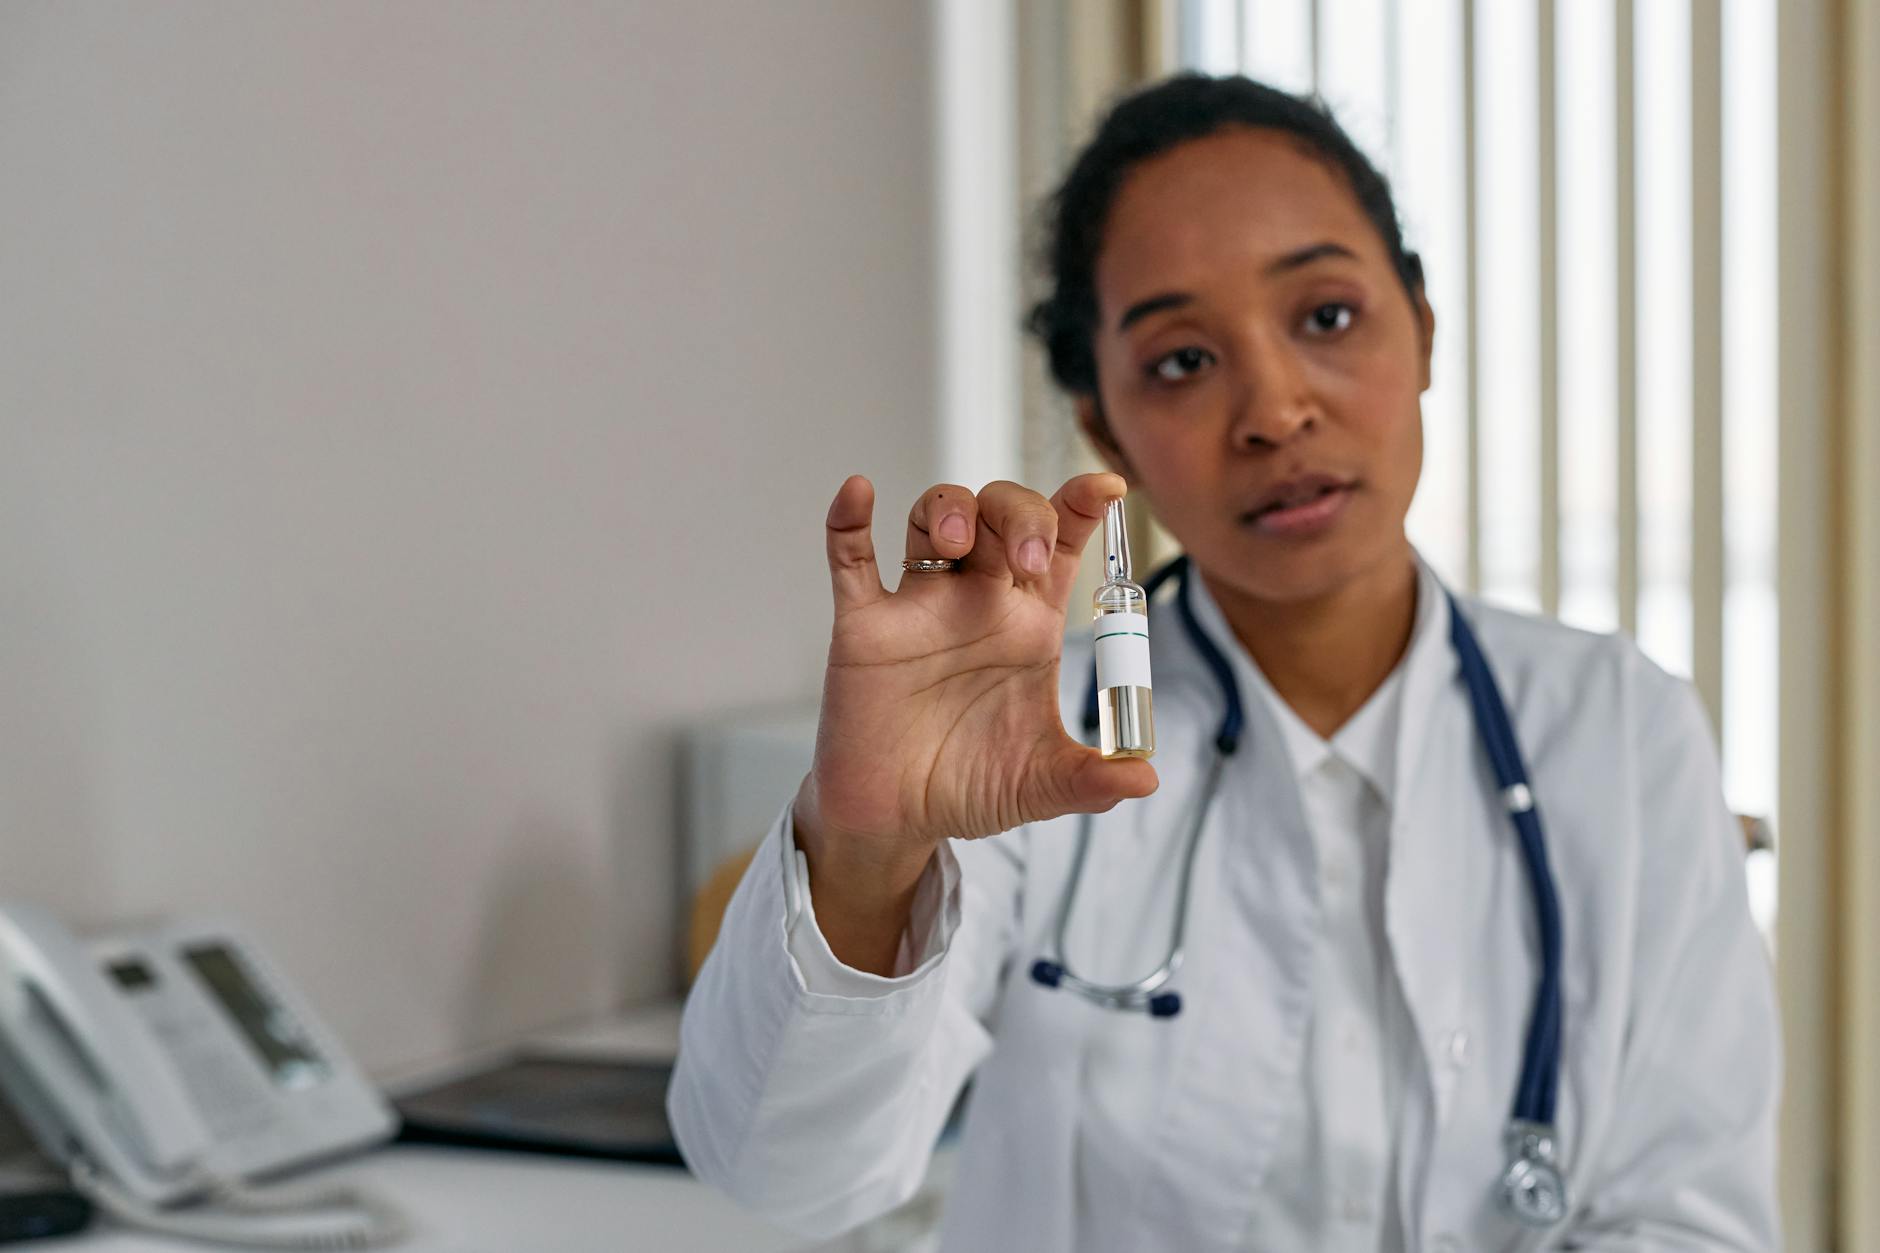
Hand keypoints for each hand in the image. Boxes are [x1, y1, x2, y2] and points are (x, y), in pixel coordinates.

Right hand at [796, 473, 1159, 891]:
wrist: (898, 820)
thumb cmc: (971, 786)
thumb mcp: (1043, 785)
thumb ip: (1093, 780)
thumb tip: (1147, 780)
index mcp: (1029, 623)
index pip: (1063, 542)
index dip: (1083, 505)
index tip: (1107, 487)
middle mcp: (977, 600)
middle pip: (1003, 514)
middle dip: (1021, 516)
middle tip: (1028, 557)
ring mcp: (919, 606)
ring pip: (935, 516)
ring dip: (949, 509)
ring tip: (955, 544)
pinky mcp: (864, 627)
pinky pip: (850, 559)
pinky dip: (848, 521)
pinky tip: (857, 493)